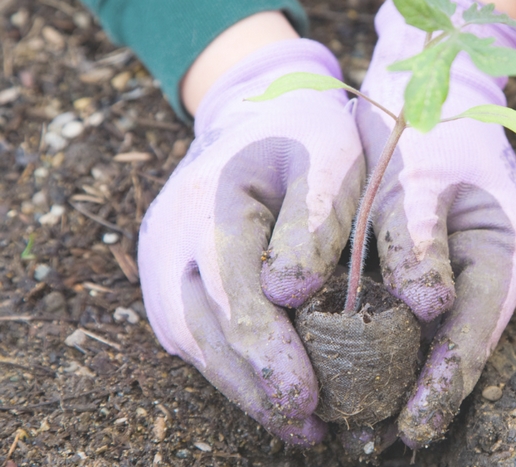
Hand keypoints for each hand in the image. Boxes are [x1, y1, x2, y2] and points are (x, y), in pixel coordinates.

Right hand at [137, 39, 363, 445]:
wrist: (256, 109)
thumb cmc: (305, 133)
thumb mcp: (330, 157)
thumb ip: (316, 219)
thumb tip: (289, 293)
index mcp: (212, 203)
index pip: (234, 295)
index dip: (270, 354)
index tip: (307, 398)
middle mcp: (170, 239)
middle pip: (207, 331)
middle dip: (258, 387)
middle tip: (310, 429)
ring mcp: (161, 261)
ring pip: (195, 342)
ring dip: (243, 389)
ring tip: (298, 425)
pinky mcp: (168, 279)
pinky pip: (194, 334)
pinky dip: (231, 368)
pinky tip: (272, 393)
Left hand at [354, 0, 515, 447]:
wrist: (434, 83)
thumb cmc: (428, 124)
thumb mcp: (417, 176)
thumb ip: (419, 241)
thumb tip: (427, 308)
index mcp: (508, 250)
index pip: (474, 334)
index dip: (443, 384)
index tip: (410, 426)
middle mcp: (500, 269)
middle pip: (463, 345)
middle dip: (424, 391)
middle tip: (376, 437)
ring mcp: (477, 270)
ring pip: (444, 335)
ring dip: (408, 373)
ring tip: (365, 418)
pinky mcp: (450, 265)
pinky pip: (426, 314)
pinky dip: (397, 340)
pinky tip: (361, 365)